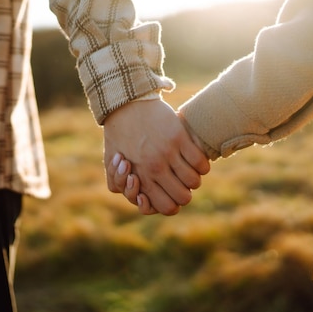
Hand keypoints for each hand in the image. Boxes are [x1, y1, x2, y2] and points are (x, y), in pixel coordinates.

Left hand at [103, 99, 209, 214]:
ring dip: (193, 178)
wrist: (124, 104)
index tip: (168, 193)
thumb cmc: (118, 134)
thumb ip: (118, 185)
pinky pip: (200, 162)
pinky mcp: (179, 137)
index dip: (172, 205)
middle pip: (184, 198)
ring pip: (194, 181)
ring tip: (187, 170)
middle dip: (184, 193)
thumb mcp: (110, 163)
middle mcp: (155, 168)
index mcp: (140, 177)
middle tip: (178, 182)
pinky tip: (195, 159)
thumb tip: (139, 196)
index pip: (167, 208)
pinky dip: (202, 165)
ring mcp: (168, 152)